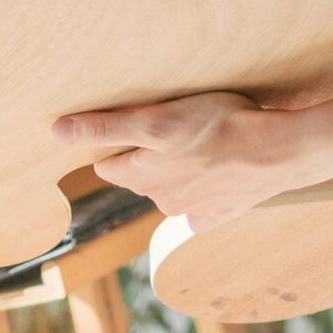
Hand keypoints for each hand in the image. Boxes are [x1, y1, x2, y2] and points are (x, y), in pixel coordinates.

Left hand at [51, 91, 316, 232]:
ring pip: (172, 191)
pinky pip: (204, 209)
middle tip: (163, 132)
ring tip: (195, 146)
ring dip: (176, 174)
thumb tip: (55, 131)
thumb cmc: (218, 126)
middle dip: (144, 159)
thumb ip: (106, 127)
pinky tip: (215, 177)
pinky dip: (204, 196)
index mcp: (142, 175)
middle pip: (141, 178)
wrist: (276, 152)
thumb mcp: (157, 119)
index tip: (119, 131)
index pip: (111, 164)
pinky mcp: (222, 213)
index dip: (112, 146)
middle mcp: (162, 198)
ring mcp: (193, 210)